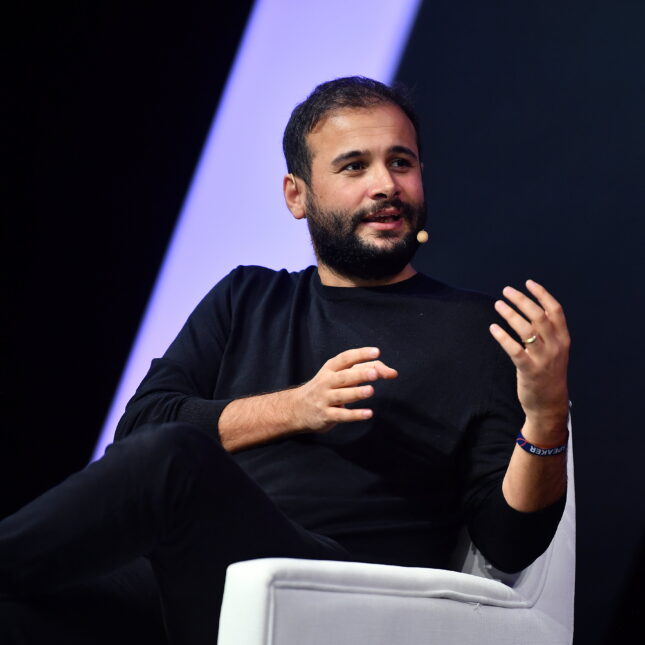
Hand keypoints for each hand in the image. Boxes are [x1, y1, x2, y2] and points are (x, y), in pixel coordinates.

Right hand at [293, 347, 397, 432]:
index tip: (376, 352)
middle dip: (359, 374)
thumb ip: (365, 370)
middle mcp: (326, 382)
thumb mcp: (339, 375)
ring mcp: (325, 399)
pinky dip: (355, 415)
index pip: (345, 358)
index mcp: (330, 369)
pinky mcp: (326, 415)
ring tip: (371, 390)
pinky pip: (342, 415)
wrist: (297, 408)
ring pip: (342, 395)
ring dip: (356, 393)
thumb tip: (392, 372)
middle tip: (375, 373)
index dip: (361, 354)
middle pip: (344, 377)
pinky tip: (368, 413)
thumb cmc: (325, 388)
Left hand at [489, 280, 569, 436]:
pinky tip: (493, 327)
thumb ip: (547, 332)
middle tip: (506, 291)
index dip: (542, 294)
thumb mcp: (555, 350)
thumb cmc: (548, 373)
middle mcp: (555, 346)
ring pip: (526, 330)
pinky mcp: (528, 370)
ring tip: (498, 304)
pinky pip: (514, 350)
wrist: (550, 404)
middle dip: (522, 300)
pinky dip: (502, 337)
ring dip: (510, 314)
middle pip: (538, 316)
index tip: (528, 282)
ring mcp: (543, 358)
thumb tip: (530, 308)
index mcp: (563, 339)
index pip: (555, 310)